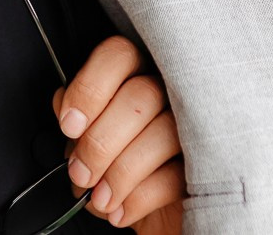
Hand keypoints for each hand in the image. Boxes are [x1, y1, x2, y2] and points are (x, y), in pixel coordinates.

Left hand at [53, 37, 184, 229]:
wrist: (151, 219)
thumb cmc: (119, 172)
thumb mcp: (88, 145)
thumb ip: (77, 120)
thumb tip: (64, 105)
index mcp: (137, 77)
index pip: (119, 55)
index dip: (90, 88)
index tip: (70, 125)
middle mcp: (170, 94)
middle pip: (140, 95)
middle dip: (101, 141)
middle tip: (81, 173)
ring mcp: (194, 128)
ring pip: (163, 131)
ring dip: (120, 172)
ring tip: (101, 198)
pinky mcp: (208, 168)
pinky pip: (176, 174)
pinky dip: (139, 197)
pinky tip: (121, 210)